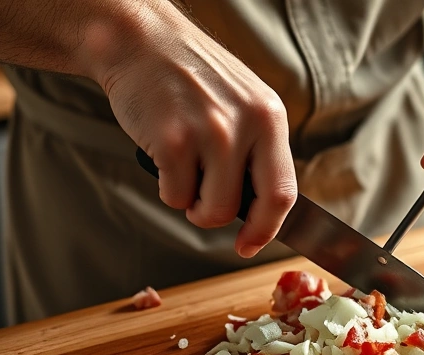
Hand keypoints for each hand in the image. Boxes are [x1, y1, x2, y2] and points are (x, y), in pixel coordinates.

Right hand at [85, 6, 296, 257]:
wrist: (139, 41)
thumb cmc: (189, 76)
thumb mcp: (241, 102)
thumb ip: (255, 147)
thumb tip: (259, 209)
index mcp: (269, 116)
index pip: (283, 192)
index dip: (269, 228)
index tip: (251, 244)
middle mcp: (246, 125)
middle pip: (248, 208)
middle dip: (222, 219)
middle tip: (203, 210)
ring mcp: (211, 133)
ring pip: (210, 210)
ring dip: (191, 204)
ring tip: (181, 170)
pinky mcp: (173, 141)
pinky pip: (175, 197)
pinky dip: (165, 188)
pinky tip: (162, 155)